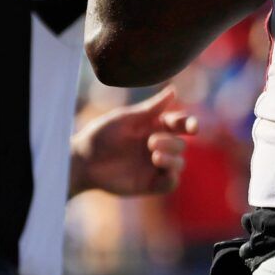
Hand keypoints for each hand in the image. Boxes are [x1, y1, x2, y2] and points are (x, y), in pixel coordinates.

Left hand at [70, 86, 198, 197]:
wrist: (82, 162)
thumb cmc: (100, 135)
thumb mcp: (125, 119)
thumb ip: (150, 108)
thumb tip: (174, 90)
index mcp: (154, 127)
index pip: (180, 125)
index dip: (190, 124)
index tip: (192, 127)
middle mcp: (158, 147)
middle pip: (181, 145)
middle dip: (171, 142)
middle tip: (151, 142)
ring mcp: (154, 166)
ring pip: (179, 164)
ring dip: (172, 159)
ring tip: (155, 156)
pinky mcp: (149, 184)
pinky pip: (170, 183)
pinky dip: (171, 177)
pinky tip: (160, 169)